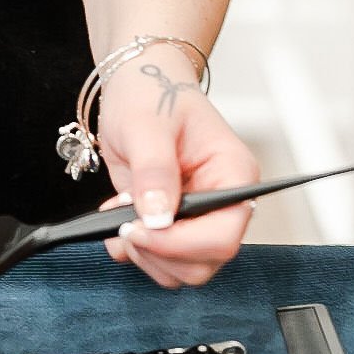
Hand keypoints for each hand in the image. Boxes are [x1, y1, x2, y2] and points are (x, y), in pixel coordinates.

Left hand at [94, 52, 258, 290]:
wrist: (137, 84)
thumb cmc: (152, 92)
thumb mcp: (147, 125)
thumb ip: (154, 172)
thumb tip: (158, 219)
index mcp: (234, 176)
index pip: (223, 235)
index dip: (181, 244)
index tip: (141, 230)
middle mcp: (222, 203)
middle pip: (204, 262)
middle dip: (159, 252)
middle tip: (125, 222)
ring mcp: (197, 217)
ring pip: (182, 270)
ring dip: (145, 254)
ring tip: (121, 214)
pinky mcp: (172, 224)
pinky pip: (159, 260)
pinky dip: (133, 251)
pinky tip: (119, 218)